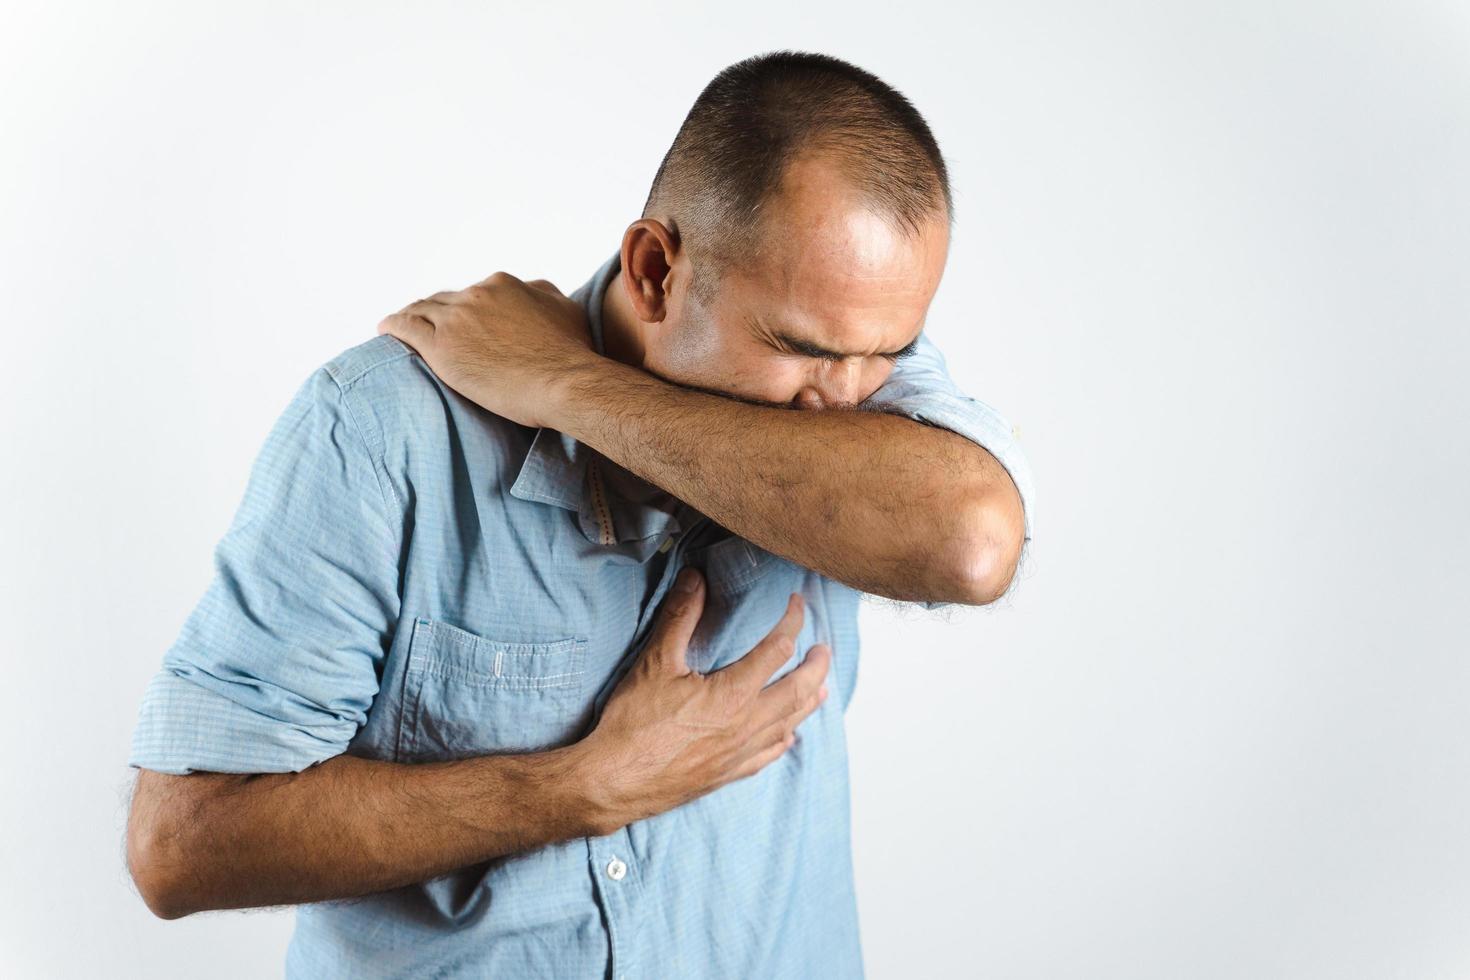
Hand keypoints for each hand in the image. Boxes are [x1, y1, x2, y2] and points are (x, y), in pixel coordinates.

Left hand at [377, 271, 597, 429]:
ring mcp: (456, 319)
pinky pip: (404, 327)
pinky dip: (392, 326)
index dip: (467, 309)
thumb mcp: (567, 309)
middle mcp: (476, 295)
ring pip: (421, 310)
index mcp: (502, 285)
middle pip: (445, 300)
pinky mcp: (440, 347)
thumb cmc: (571, 352)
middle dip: (438, 314)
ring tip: (401, 327)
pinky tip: (385, 330)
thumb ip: (544, 295)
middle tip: (432, 330)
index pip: (474, 293)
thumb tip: (533, 291)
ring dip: (411, 317)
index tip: (464, 323)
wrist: (564, 382)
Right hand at [573, 566, 832, 834]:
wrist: (615, 782)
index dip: (792, 623)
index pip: (777, 649)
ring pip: (788, 724)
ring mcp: (740, 753)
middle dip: (816, 667)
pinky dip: (784, 740)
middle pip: (797, 691)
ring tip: (822, 689)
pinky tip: (788, 736)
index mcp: (733, 694)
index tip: (797, 605)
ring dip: (808, 702)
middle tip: (825, 649)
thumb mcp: (655, 662)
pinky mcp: (727, 774)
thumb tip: (695, 578)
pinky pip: (768, 756)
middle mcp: (746, 725)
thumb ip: (680, 617)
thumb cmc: (633, 724)